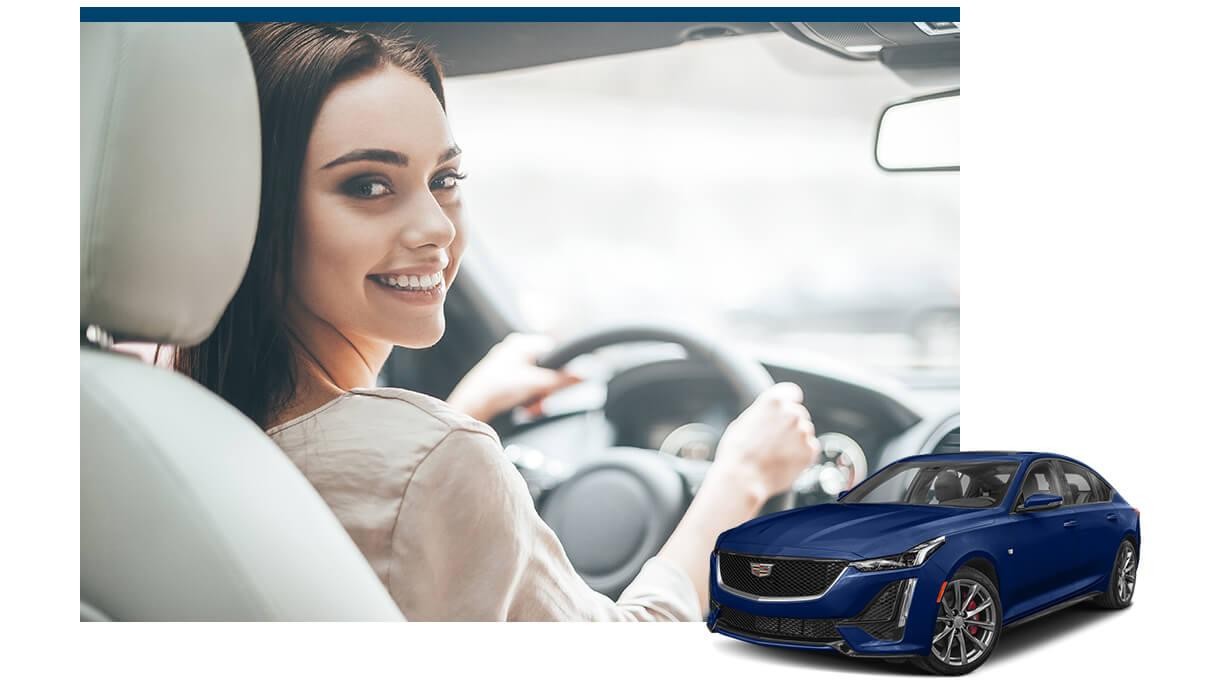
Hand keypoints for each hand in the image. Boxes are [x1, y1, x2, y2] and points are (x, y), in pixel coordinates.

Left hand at [446, 333, 582, 422]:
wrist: (471, 407)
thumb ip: (561, 380)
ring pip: (538, 381)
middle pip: (547, 369)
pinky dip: (529, 399)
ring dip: (538, 397)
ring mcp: (509, 365)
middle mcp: (516, 351)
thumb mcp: (535, 384)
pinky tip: (524, 408)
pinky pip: (527, 387)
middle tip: (541, 400)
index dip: (562, 370)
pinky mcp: (505, 380)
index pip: (555, 351)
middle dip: (547, 389)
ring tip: (530, 407)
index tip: (564, 384)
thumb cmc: (495, 390)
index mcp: (522, 343)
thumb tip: (583, 376)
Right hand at [709, 382, 820, 508]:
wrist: (743, 477)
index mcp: (774, 400)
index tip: (787, 408)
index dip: (789, 401)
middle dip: (790, 424)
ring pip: (805, 431)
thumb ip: (762, 413)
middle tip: (776, 439)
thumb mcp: (743, 421)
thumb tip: (768, 414)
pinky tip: (785, 461)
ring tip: (777, 453)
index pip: (792, 392)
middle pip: (799, 413)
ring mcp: (803, 431)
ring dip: (796, 440)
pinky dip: (802, 454)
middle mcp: (791, 412)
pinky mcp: (810, 450)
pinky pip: (810, 449)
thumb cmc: (737, 452)